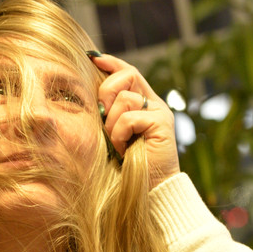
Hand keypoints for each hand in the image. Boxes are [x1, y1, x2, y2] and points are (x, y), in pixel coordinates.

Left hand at [90, 53, 179, 188]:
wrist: (148, 193)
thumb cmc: (126, 171)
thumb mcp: (112, 138)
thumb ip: (107, 117)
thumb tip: (90, 98)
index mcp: (143, 105)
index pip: (128, 73)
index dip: (111, 63)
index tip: (93, 59)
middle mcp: (154, 105)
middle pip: (126, 77)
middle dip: (106, 94)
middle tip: (103, 120)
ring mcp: (160, 113)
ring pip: (124, 99)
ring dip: (112, 125)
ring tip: (118, 145)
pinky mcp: (162, 123)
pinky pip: (129, 117)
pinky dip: (120, 135)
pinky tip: (124, 151)